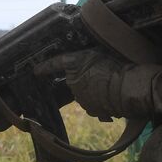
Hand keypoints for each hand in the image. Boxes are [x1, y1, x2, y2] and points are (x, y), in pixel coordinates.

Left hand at [35, 50, 158, 119]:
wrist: (126, 88)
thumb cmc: (115, 65)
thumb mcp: (99, 52)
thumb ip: (86, 57)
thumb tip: (80, 60)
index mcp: (73, 64)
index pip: (54, 64)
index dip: (44, 68)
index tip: (35, 71)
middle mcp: (73, 82)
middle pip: (74, 80)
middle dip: (84, 78)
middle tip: (100, 74)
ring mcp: (81, 98)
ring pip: (84, 93)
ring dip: (93, 90)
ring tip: (110, 86)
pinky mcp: (91, 109)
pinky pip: (93, 104)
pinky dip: (100, 102)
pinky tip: (111, 97)